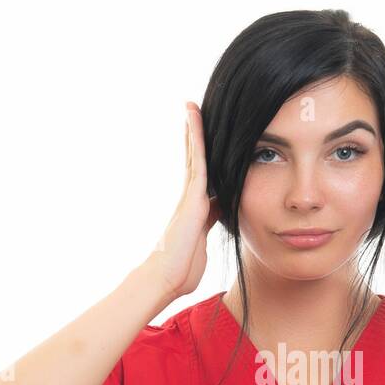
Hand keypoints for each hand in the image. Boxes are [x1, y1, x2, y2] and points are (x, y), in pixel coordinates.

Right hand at [145, 101, 220, 299]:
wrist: (166, 278)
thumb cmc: (182, 269)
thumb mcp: (202, 243)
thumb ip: (209, 226)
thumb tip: (219, 215)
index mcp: (197, 210)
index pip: (205, 178)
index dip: (206, 159)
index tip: (208, 142)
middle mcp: (191, 198)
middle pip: (196, 160)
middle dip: (195, 137)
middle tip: (193, 112)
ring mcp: (189, 196)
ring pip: (195, 156)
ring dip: (193, 130)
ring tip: (192, 106)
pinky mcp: (191, 196)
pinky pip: (198, 161)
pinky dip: (197, 140)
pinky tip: (195, 120)